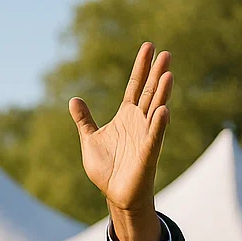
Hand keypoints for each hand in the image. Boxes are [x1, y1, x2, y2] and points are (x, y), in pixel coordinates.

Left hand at [69, 42, 170, 240]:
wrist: (116, 194)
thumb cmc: (107, 168)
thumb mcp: (90, 139)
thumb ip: (84, 120)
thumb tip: (73, 99)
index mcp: (126, 116)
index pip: (135, 86)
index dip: (141, 67)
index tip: (149, 46)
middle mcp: (139, 122)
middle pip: (149, 92)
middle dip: (156, 73)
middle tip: (165, 52)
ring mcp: (146, 135)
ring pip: (156, 109)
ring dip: (162, 93)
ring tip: (167, 74)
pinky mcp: (148, 153)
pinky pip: (154, 136)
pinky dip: (158, 124)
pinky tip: (162, 110)